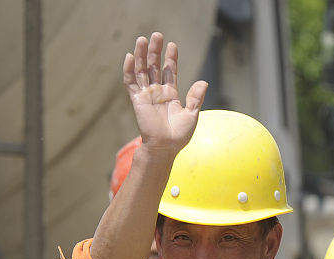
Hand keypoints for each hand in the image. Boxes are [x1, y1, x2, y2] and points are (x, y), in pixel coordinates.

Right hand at [122, 33, 207, 154]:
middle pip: (154, 66)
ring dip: (141, 55)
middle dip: (155, 51)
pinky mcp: (137, 100)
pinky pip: (131, 82)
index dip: (171, 58)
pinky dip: (129, 69)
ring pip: (141, 70)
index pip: (170, 71)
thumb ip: (196, 98)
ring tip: (142, 39)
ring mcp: (146, 94)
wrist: (165, 147)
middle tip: (157, 35)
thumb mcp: (192, 115)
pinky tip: (130, 56)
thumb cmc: (179, 135)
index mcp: (171, 94)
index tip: (172, 45)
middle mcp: (157, 92)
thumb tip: (204, 82)